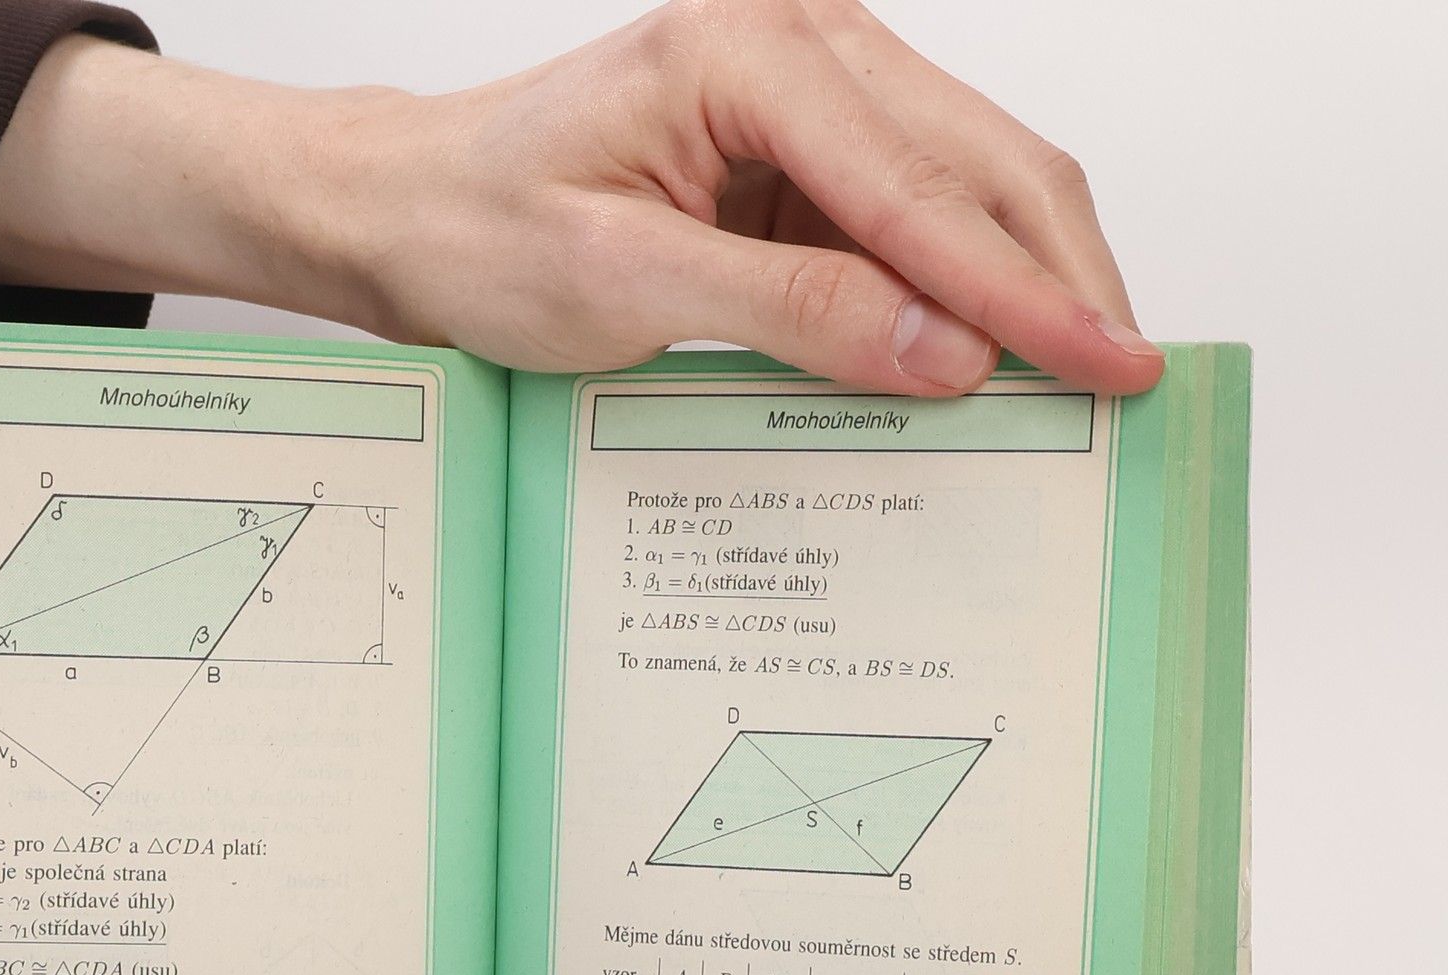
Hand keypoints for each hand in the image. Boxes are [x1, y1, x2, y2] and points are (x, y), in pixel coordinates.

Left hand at [0, 0, 1161, 395]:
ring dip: (1024, 275)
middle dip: (1058, 273)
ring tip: (1082, 368)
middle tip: (1125, 376)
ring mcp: (804, 89)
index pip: (920, 188)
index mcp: (749, 48)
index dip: (1020, 290)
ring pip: (962, 180)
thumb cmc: (479, 230)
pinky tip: (988, 349)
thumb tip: (943, 353)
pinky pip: (907, 213)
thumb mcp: (623, 287)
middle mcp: (794, 41)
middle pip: (980, 157)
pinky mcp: (797, 147)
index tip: (1100, 362)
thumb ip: (792, 313)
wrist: (408, 213)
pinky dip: (955, 282)